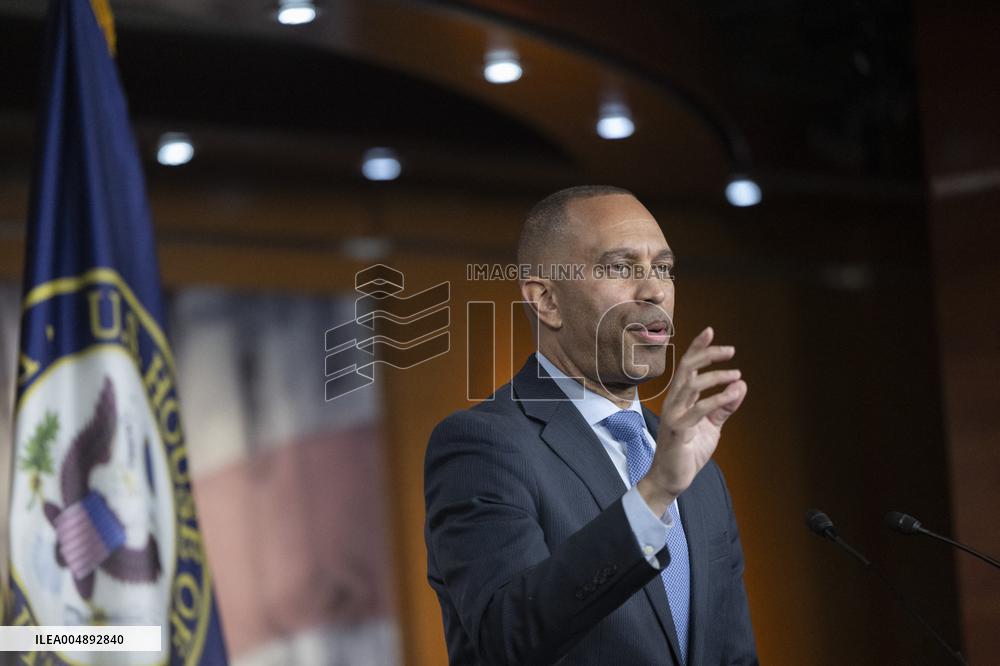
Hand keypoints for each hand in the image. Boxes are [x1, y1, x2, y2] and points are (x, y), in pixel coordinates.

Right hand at [637, 326, 746, 515]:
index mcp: (680, 399)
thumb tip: (740, 385)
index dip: (697, 347)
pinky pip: (698, 409)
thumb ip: (724, 407)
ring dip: (715, 376)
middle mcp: (673, 403)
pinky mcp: (678, 430)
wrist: (672, 480)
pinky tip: (732, 394)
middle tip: (730, 350)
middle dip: (706, 354)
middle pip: (686, 368)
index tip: (710, 331)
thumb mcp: (712, 427)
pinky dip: (717, 399)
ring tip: (736, 373)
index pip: (687, 366)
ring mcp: (674, 415)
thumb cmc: (688, 452)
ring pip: (691, 384)